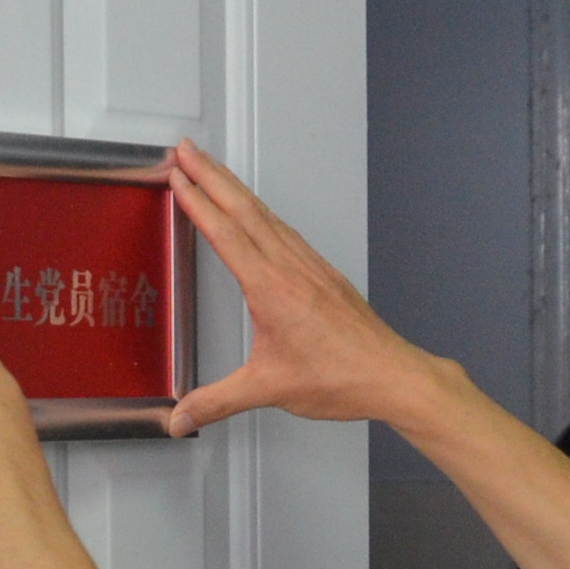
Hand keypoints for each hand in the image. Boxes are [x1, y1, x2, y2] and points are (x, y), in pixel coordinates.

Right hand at [161, 140, 439, 435]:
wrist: (391, 374)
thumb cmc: (341, 377)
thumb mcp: (268, 389)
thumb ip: (217, 402)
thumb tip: (180, 418)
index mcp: (272, 288)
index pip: (227, 234)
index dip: (199, 203)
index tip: (178, 177)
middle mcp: (291, 267)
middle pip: (244, 209)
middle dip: (212, 175)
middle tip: (186, 150)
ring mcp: (310, 265)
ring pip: (266, 214)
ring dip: (235, 187)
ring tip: (212, 168)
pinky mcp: (323, 272)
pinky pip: (286, 229)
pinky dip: (262, 211)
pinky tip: (258, 211)